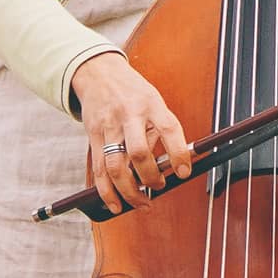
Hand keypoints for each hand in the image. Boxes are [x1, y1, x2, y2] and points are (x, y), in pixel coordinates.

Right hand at [67, 52, 192, 215]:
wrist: (98, 73)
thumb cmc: (132, 92)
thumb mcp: (154, 101)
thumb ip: (161, 130)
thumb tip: (171, 165)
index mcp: (151, 104)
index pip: (169, 129)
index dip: (179, 153)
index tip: (183, 173)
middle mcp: (129, 115)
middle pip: (138, 153)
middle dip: (150, 178)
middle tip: (158, 186)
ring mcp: (109, 127)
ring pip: (116, 166)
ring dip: (129, 191)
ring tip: (141, 202)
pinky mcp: (93, 137)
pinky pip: (99, 170)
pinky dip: (107, 192)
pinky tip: (116, 204)